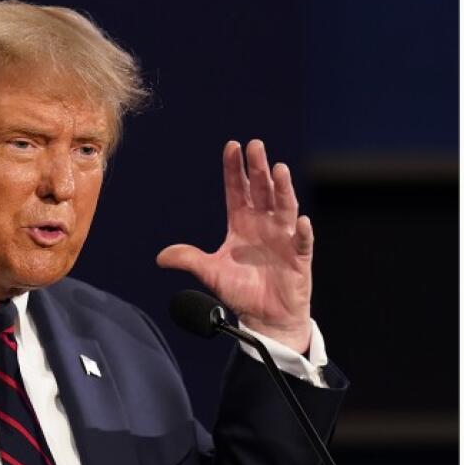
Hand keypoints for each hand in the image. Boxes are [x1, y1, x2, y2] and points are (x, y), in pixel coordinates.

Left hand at [157, 140, 313, 353]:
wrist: (266, 319)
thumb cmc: (242, 292)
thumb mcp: (211, 273)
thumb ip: (189, 260)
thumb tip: (161, 257)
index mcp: (243, 223)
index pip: (238, 189)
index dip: (235, 169)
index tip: (232, 146)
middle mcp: (265, 225)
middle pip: (262, 190)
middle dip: (259, 168)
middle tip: (256, 146)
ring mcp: (284, 239)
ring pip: (284, 208)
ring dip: (283, 189)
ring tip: (279, 170)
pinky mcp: (299, 258)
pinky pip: (302, 242)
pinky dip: (302, 232)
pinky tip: (300, 222)